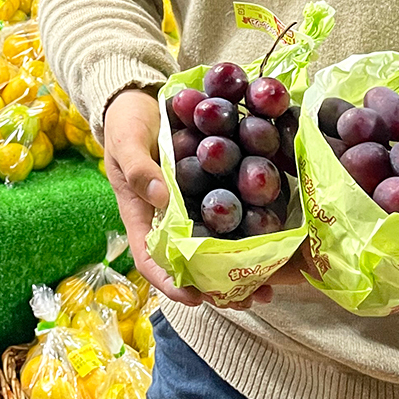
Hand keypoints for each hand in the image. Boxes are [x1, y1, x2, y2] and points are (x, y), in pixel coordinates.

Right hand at [103, 88, 306, 308]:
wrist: (141, 99)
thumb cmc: (126, 124)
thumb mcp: (126, 142)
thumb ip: (139, 168)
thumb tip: (162, 198)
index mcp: (142, 217)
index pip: (152, 261)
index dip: (171, 283)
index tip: (194, 297)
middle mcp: (169, 221)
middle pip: (190, 266)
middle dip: (217, 289)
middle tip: (247, 298)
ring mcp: (192, 208)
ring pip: (214, 249)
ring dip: (239, 271)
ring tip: (267, 286)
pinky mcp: (212, 191)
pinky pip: (231, 218)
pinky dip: (249, 234)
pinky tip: (273, 243)